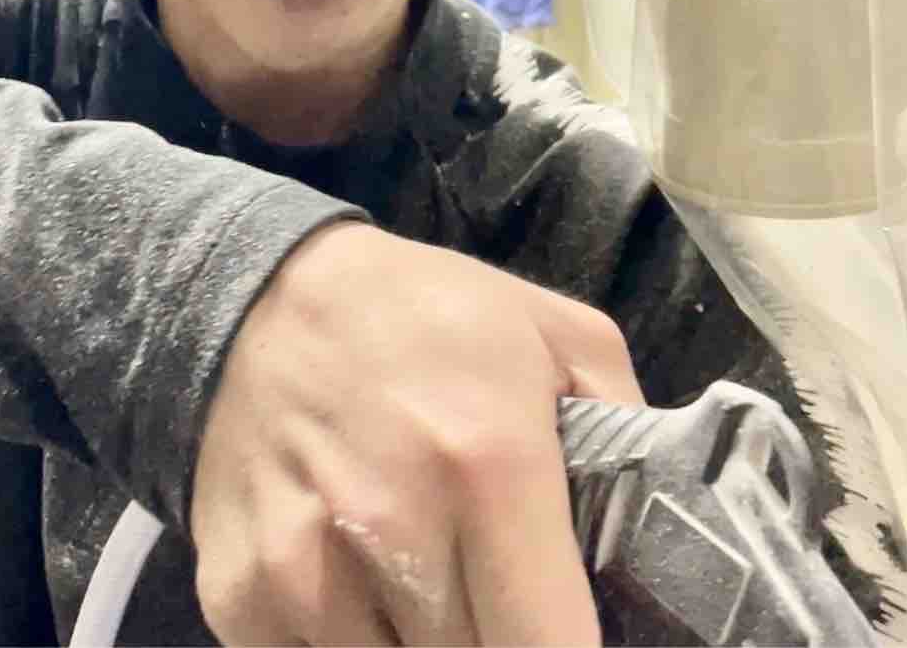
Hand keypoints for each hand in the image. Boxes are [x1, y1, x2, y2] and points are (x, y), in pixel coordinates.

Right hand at [191, 221, 641, 646]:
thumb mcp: (556, 335)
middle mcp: (394, 528)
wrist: (261, 294)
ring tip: (429, 578)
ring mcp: (307, 573)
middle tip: (502, 595)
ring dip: (424, 645)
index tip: (572, 635)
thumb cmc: (424, 317)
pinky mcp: (240, 601)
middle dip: (501, 641)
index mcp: (491, 465)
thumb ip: (631, 435)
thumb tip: (666, 540)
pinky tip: (357, 584)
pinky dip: (350, 644)